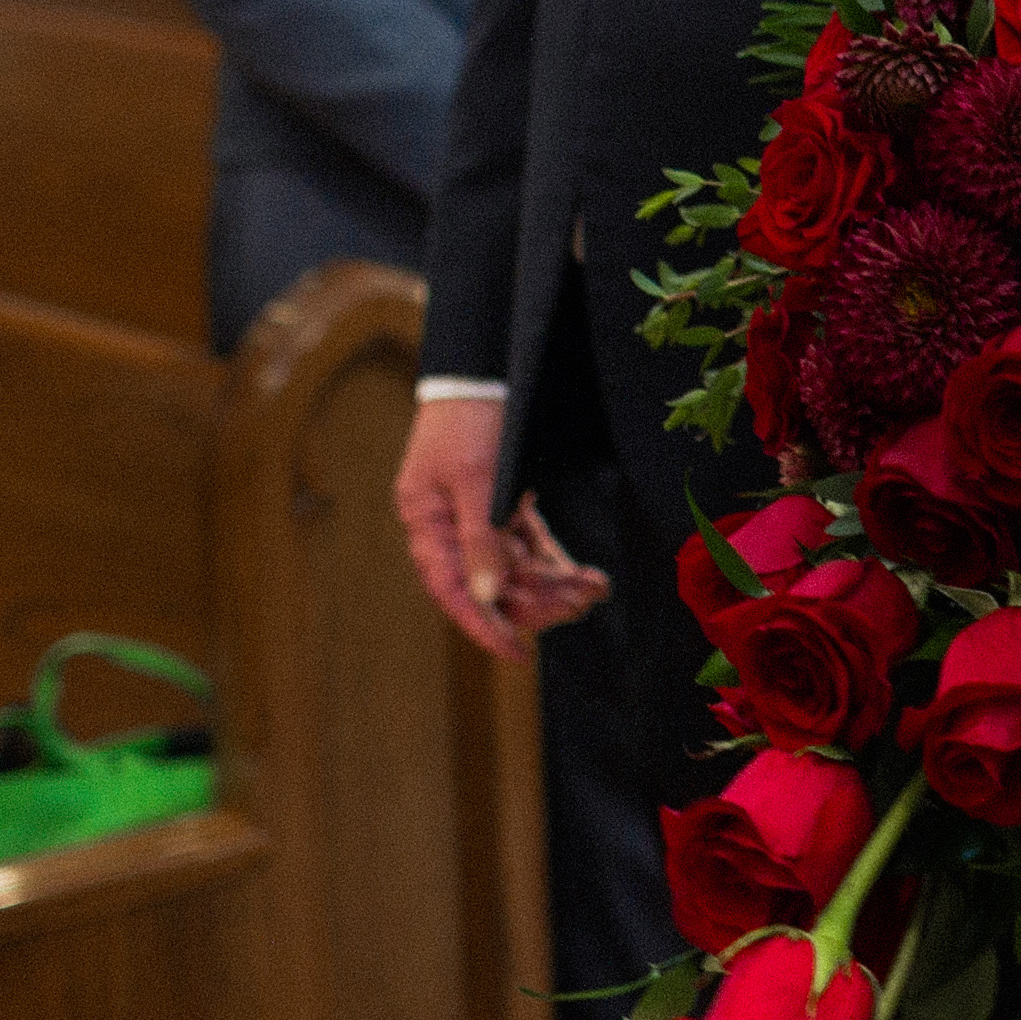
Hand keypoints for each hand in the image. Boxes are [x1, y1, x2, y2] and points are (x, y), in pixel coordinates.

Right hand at [395, 397, 605, 661]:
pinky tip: (582, 573)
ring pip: (514, 567)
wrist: (485, 366)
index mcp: (427, 523)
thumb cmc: (470, 417)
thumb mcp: (476, 478)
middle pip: (491, 583)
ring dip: (552, 582)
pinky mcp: (500, 502)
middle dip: (537, 599)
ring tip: (593, 588)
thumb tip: (489, 594)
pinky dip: (553, 559)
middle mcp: (448, 526)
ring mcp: (475, 516)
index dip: (485, 626)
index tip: (519, 653)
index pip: (453, 591)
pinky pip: (527, 544)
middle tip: (582, 604)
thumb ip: (481, 537)